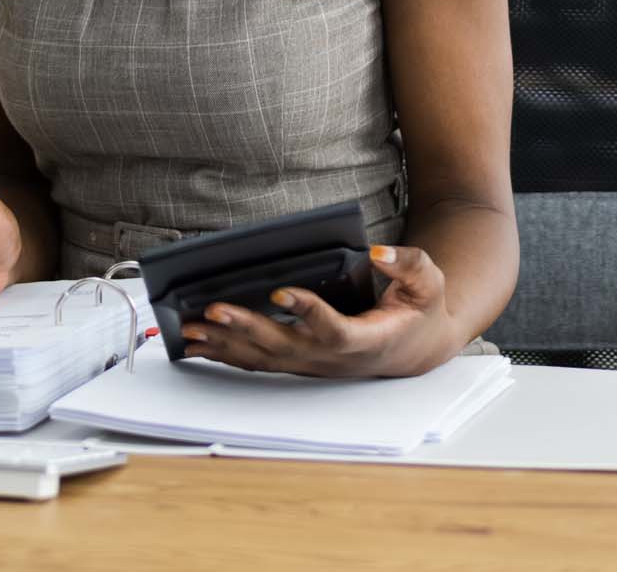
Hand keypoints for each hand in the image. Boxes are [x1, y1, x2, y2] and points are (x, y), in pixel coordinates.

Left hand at [179, 245, 460, 376]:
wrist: (415, 347)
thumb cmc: (418, 311)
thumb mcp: (427, 282)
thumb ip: (408, 264)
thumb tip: (379, 251)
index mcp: (365, 339)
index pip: (334, 330)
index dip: (307, 312)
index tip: (282, 291)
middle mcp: (333, 357)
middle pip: (283, 347)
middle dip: (245, 328)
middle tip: (211, 309)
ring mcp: (312, 364)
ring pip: (263, 359)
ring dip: (224, 344)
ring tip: (189, 329)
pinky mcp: (298, 362)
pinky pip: (257, 361)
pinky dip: (225, 352)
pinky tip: (197, 344)